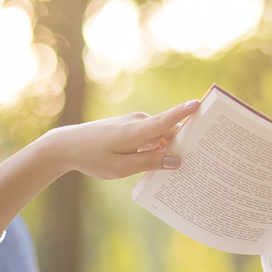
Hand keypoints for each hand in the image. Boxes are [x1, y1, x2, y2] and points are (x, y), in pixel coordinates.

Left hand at [42, 99, 199, 179]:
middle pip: (170, 131)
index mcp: (136, 131)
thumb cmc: (92, 157)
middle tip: (204, 159)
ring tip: (187, 166)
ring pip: (162, 136)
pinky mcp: (132, 128)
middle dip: (186, 143)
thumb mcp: (121, 167)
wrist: (67, 145)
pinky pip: (153, 137)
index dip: (184, 113)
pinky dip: (160, 148)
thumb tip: (176, 160)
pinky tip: (164, 164)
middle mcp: (139, 122)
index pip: (166, 120)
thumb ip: (150, 163)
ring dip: (172, 149)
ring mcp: (135, 124)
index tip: (200, 104)